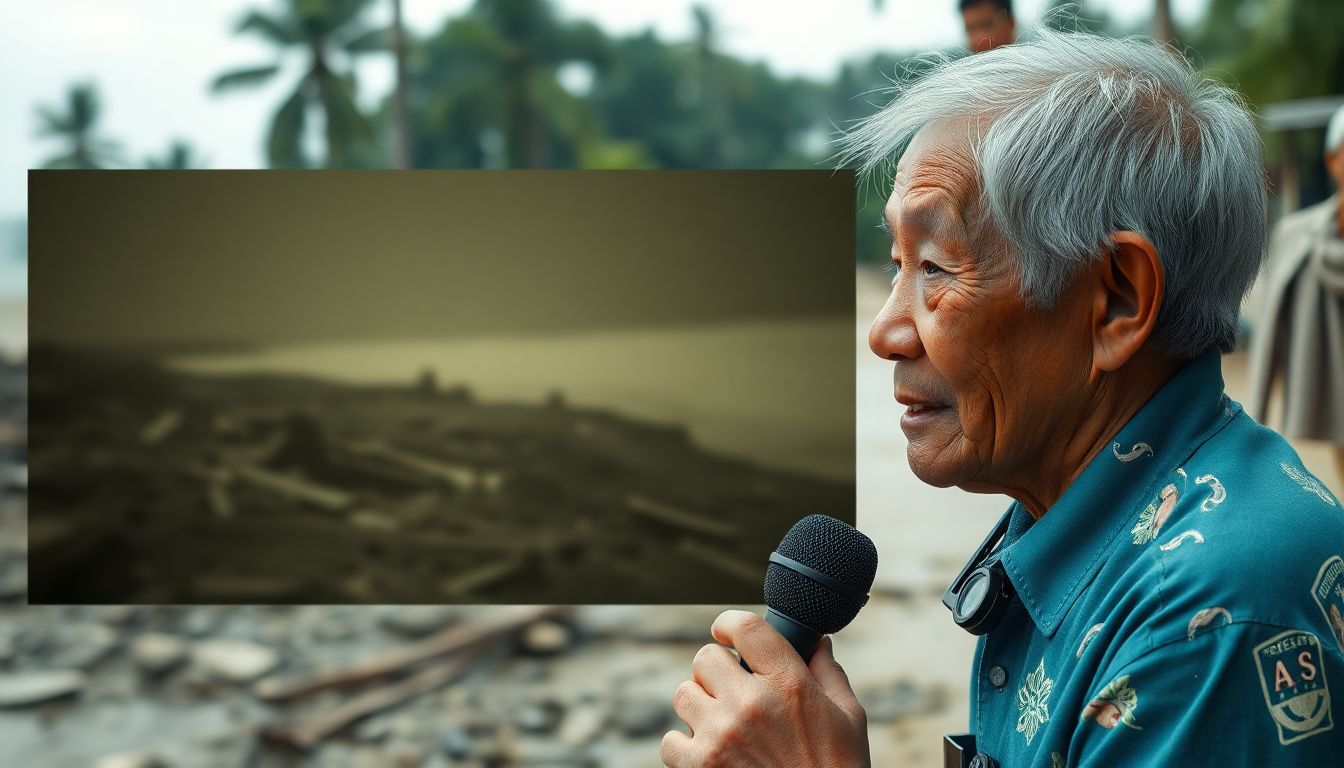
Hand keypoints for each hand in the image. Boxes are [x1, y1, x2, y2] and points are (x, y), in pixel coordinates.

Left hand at [661, 610, 870, 767]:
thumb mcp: (849, 719)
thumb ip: (829, 675)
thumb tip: (818, 643)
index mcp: (789, 684)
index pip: (746, 627)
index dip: (730, 623)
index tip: (727, 632)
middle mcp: (750, 704)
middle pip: (705, 657)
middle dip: (716, 670)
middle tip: (732, 689)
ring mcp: (721, 735)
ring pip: (684, 694)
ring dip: (700, 705)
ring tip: (722, 723)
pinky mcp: (700, 767)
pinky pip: (670, 740)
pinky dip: (685, 746)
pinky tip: (710, 753)